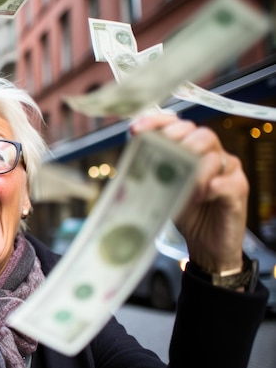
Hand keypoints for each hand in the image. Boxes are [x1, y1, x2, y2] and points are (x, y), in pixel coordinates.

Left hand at [130, 114, 247, 272]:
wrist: (205, 245)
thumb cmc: (185, 212)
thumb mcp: (162, 190)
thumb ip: (151, 174)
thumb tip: (129, 164)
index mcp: (191, 149)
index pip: (177, 124)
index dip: (157, 122)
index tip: (136, 130)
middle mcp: (211, 154)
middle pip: (199, 134)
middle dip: (177, 142)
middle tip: (162, 158)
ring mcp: (227, 171)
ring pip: (213, 155)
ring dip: (193, 170)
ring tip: (182, 188)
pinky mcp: (238, 190)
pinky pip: (227, 182)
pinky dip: (211, 187)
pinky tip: (199, 195)